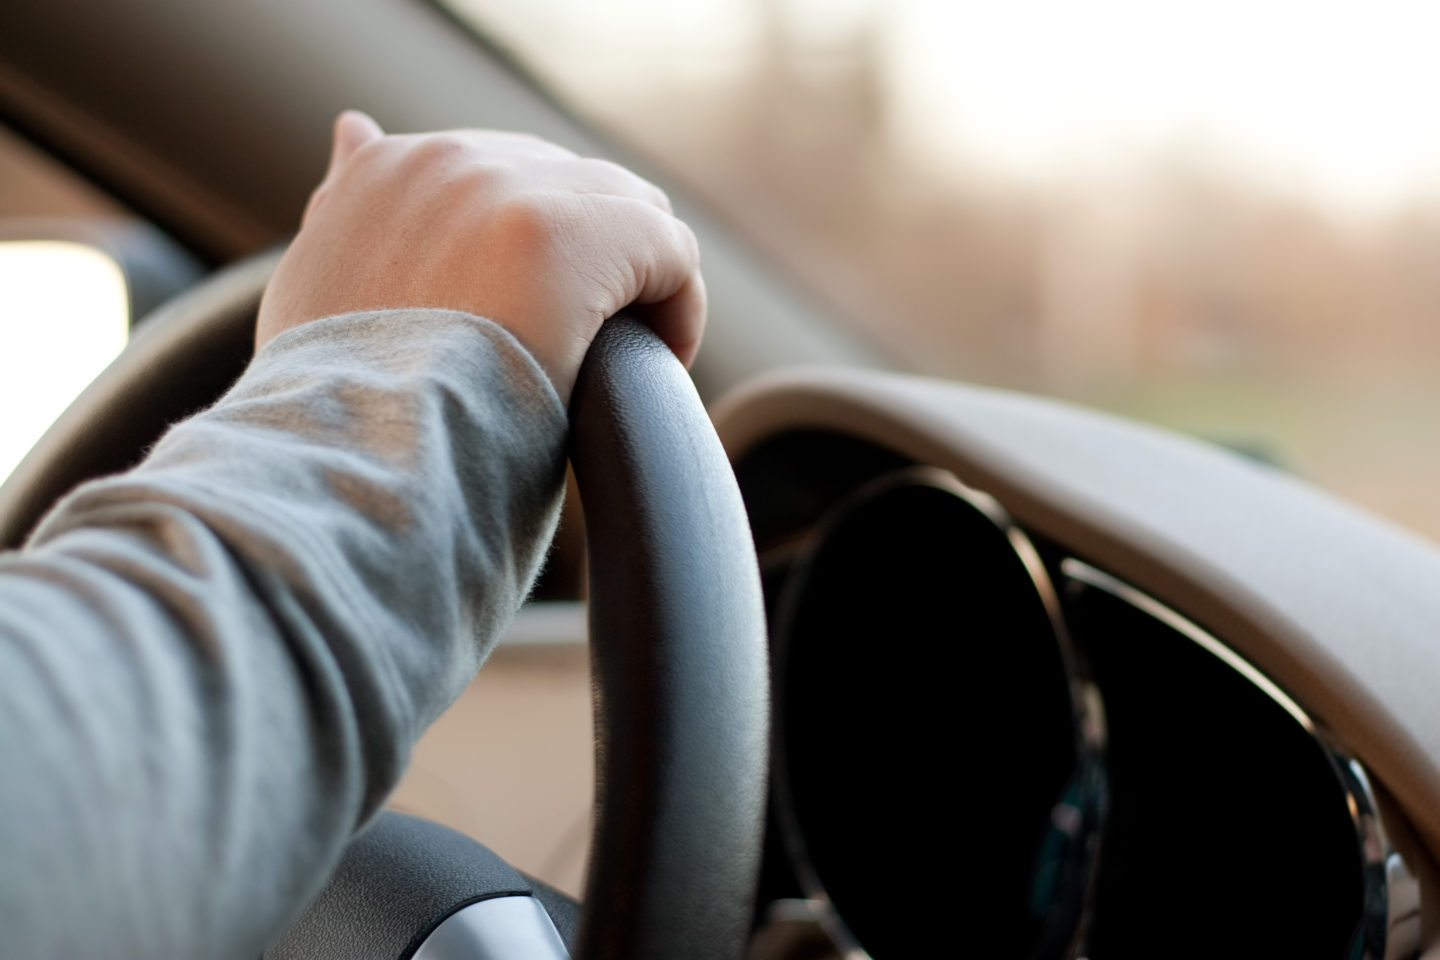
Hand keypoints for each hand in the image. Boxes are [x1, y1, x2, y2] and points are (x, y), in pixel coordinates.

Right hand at [256, 111, 704, 401]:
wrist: (346, 468)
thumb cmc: (337, 412)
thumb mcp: (313, 295)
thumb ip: (344, 211)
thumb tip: (356, 129)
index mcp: (384, 172)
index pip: (504, 173)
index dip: (534, 248)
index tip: (536, 320)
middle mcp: (444, 163)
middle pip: (572, 181)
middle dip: (593, 257)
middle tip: (591, 345)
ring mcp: (506, 191)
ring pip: (628, 207)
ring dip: (637, 280)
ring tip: (627, 358)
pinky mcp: (569, 236)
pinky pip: (668, 248)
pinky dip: (678, 305)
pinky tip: (660, 361)